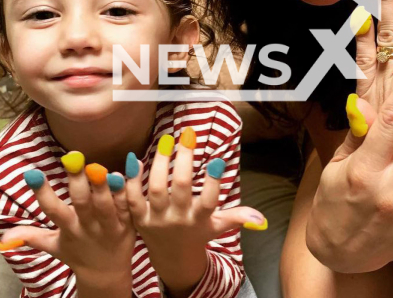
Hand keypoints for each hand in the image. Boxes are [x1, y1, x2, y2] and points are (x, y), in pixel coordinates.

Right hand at [0, 153, 135, 289]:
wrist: (106, 273)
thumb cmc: (77, 253)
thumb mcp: (53, 246)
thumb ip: (31, 237)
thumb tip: (2, 238)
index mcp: (69, 229)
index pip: (53, 211)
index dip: (43, 194)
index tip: (32, 174)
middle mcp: (89, 226)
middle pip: (82, 204)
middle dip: (77, 183)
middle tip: (73, 160)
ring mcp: (110, 225)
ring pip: (107, 205)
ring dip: (103, 186)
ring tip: (99, 168)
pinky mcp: (129, 222)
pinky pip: (129, 204)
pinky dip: (129, 189)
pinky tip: (129, 171)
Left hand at [125, 129, 264, 296]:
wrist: (171, 258)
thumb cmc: (199, 233)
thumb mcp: (219, 227)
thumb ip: (238, 218)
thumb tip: (261, 219)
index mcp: (200, 219)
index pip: (209, 201)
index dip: (213, 183)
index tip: (217, 161)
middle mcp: (178, 219)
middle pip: (181, 188)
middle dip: (184, 161)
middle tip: (188, 135)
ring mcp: (156, 219)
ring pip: (156, 189)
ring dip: (160, 163)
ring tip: (167, 140)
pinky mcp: (138, 218)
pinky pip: (132, 198)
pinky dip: (132, 180)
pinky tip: (136, 159)